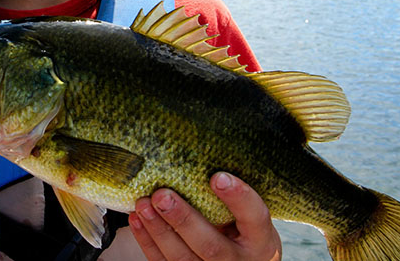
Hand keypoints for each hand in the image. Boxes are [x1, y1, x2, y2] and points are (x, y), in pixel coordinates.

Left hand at [129, 172, 281, 260]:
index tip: (218, 176)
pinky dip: (148, 242)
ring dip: (159, 230)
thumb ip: (234, 196)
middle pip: (210, 245)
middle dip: (183, 219)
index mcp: (261, 241)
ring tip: (143, 203)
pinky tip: (138, 219)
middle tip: (162, 194)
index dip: (238, 198)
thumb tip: (201, 150)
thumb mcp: (251, 216)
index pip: (254, 217)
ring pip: (182, 258)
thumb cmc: (245, 230)